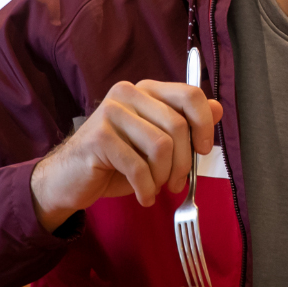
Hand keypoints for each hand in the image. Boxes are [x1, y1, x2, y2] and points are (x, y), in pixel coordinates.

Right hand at [28, 80, 219, 233]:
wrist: (69, 180)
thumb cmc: (116, 162)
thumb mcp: (156, 143)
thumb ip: (185, 125)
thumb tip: (219, 109)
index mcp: (146, 90)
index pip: (190, 95)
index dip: (205, 124)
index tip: (203, 150)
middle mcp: (128, 93)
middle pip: (178, 125)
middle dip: (183, 162)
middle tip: (176, 183)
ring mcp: (111, 112)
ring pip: (161, 146)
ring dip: (163, 177)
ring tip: (154, 188)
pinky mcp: (98, 137)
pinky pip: (138, 166)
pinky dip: (146, 188)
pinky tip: (143, 196)